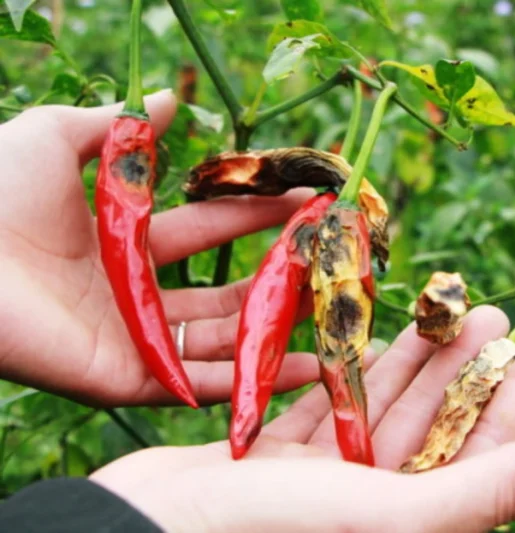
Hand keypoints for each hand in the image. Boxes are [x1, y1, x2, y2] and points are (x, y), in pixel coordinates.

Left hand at [0, 91, 318, 406]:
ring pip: (220, 343)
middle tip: (331, 261)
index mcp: (124, 244)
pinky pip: (197, 385)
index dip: (256, 215)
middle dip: (277, 277)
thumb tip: (169, 98)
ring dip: (275, 335)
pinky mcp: (126, 380)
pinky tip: (303, 370)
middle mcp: (136, 296)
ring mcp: (133, 341)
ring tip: (332, 323)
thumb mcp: (58, 139)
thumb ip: (122, 127)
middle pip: (224, 291)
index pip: (208, 230)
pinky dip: (249, 382)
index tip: (305, 199)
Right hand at [91, 307, 514, 532]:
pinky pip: (331, 406)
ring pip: (389, 409)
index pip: (494, 456)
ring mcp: (328, 485)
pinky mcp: (281, 461)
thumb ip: (496, 490)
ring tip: (455, 308)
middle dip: (474, 368)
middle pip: (444, 426)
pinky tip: (376, 331)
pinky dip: (355, 369)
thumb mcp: (399, 516)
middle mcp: (379, 509)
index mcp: (418, 526)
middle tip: (502, 312)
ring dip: (422, 360)